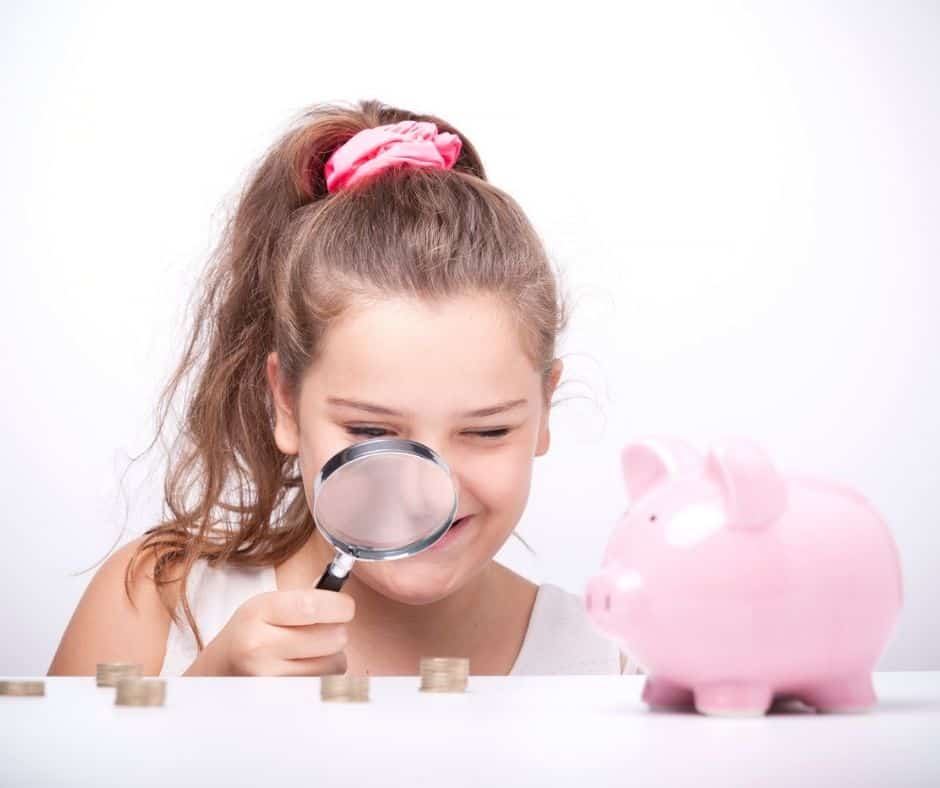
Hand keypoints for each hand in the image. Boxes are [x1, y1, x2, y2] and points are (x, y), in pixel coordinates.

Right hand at [184, 588, 354, 675]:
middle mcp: (259, 645)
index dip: (340, 606)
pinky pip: (324, 684)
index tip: (344, 607)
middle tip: (322, 631)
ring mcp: (268, 678)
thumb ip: (306, 598)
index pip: (313, 606)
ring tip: (311, 652)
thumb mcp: (266, 606)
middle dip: (337, 631)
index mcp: (258, 612)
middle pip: (333, 637)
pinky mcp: (278, 700)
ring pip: (334, 663)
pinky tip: (305, 670)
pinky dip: (325, 676)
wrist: (216, 673)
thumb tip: (344, 598)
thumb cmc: (250, 634)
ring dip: (332, 656)